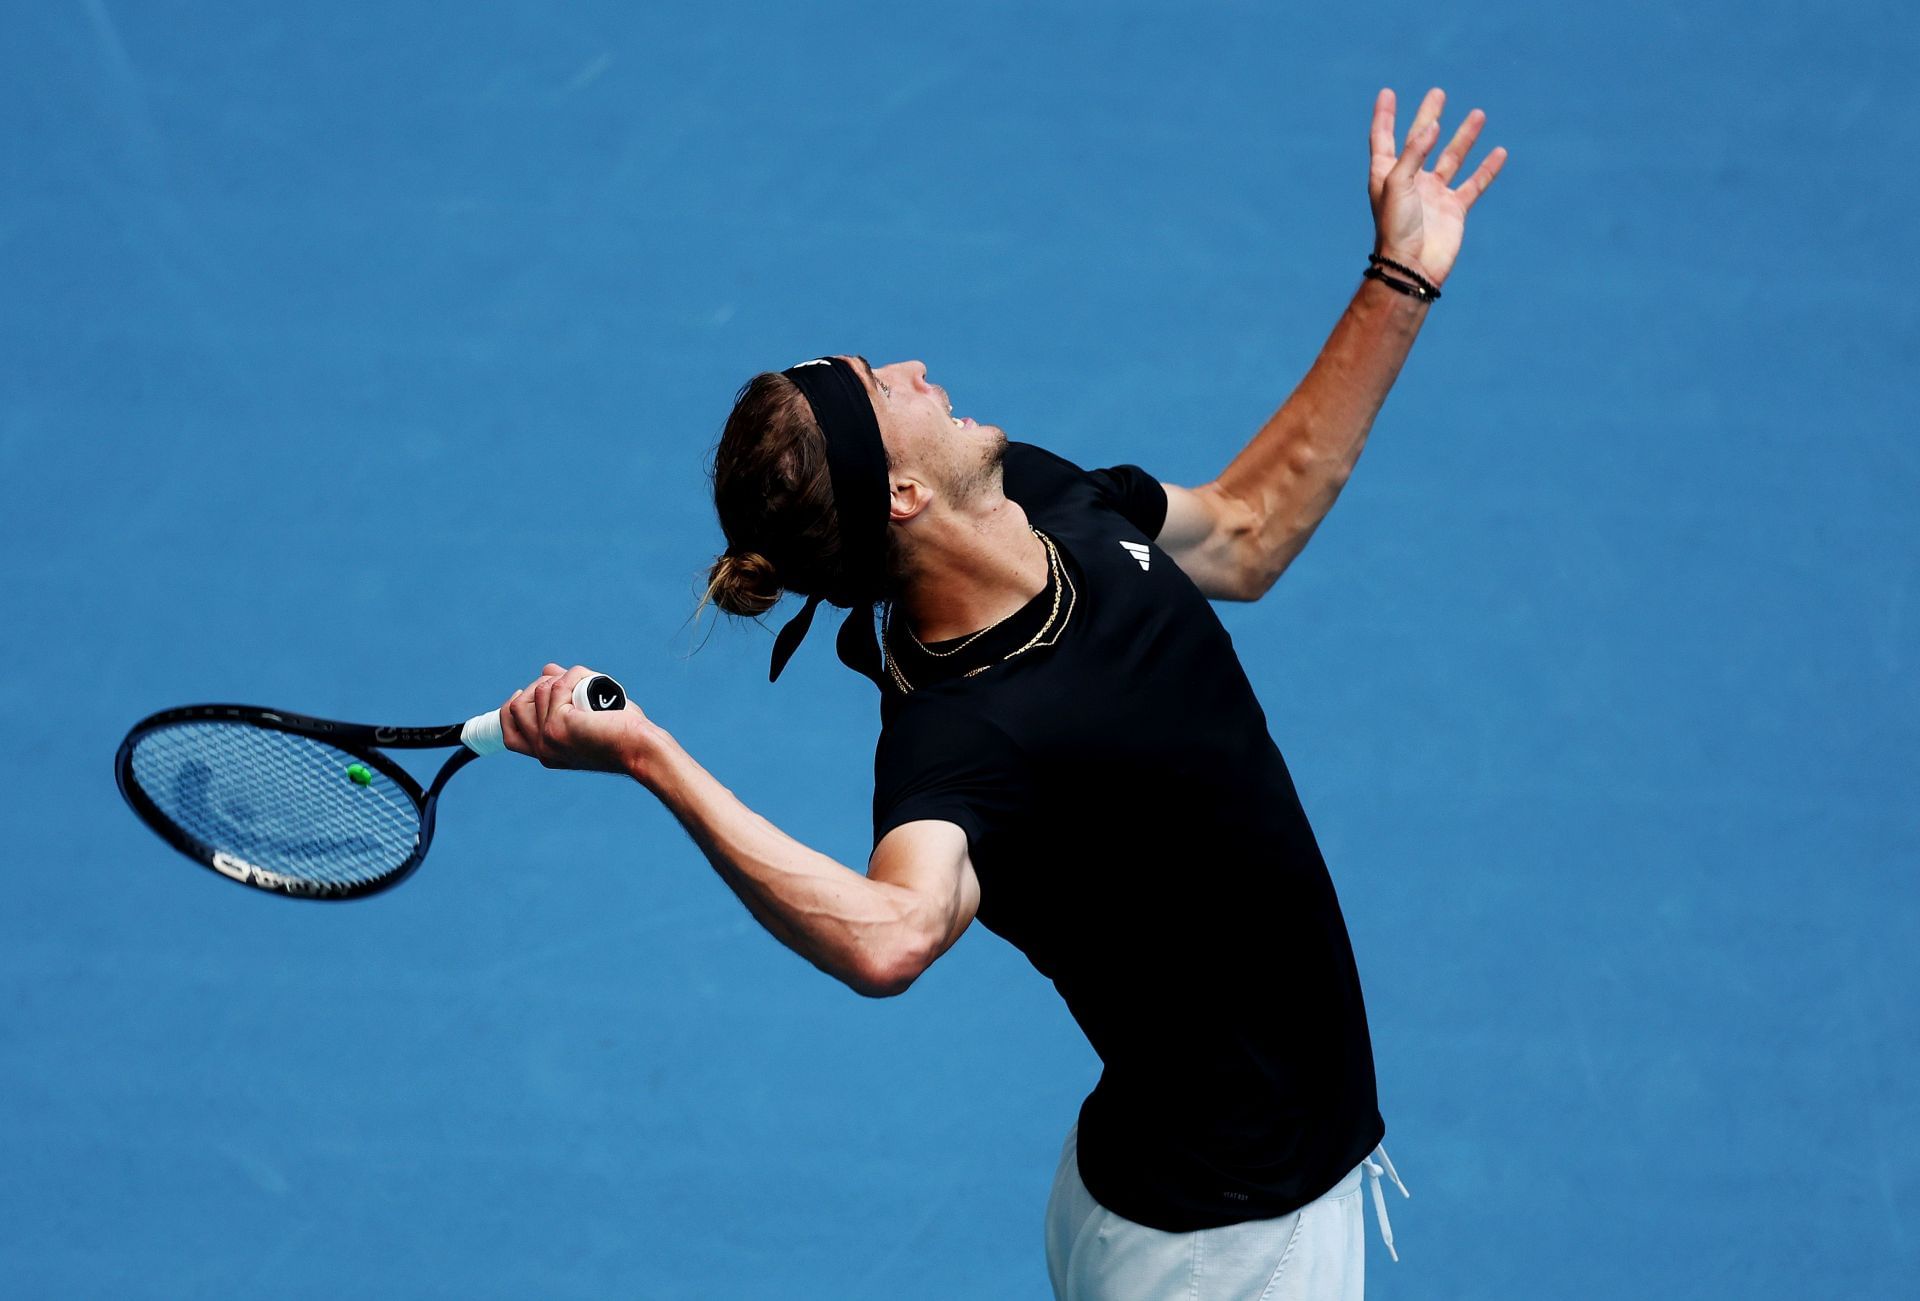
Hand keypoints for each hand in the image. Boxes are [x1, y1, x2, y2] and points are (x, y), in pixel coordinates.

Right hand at [499, 662, 650, 774]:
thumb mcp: (587, 713)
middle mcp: (543, 750)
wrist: (642, 748)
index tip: (520, 692)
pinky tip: (592, 687)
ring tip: (588, 688)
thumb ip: (564, 695)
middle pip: (516, 707)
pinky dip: (577, 678)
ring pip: (538, 690)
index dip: (510, 710)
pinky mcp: (556, 726)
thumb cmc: (623, 732)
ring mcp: (546, 739)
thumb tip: (547, 669)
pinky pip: (558, 685)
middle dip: (539, 686)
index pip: (510, 734)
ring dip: (565, 679)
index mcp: (547, 753)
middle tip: (569, 684)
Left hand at [1368, 87, 1506, 286]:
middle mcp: (1410, 181)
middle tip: (1437, 93)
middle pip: (1420, 141)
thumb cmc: (1396, 227)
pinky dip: (1487, 168)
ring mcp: (1434, 194)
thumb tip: (1432, 125)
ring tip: (1478, 113)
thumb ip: (1414, 153)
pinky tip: (1499, 151)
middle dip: (1428, 116)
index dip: (1385, 116)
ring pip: (1451, 157)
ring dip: (1464, 136)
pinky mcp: (1454, 209)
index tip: (1387, 93)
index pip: (1384, 138)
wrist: (1413, 267)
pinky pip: (1474, 183)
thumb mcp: (1398, 183)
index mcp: (1387, 174)